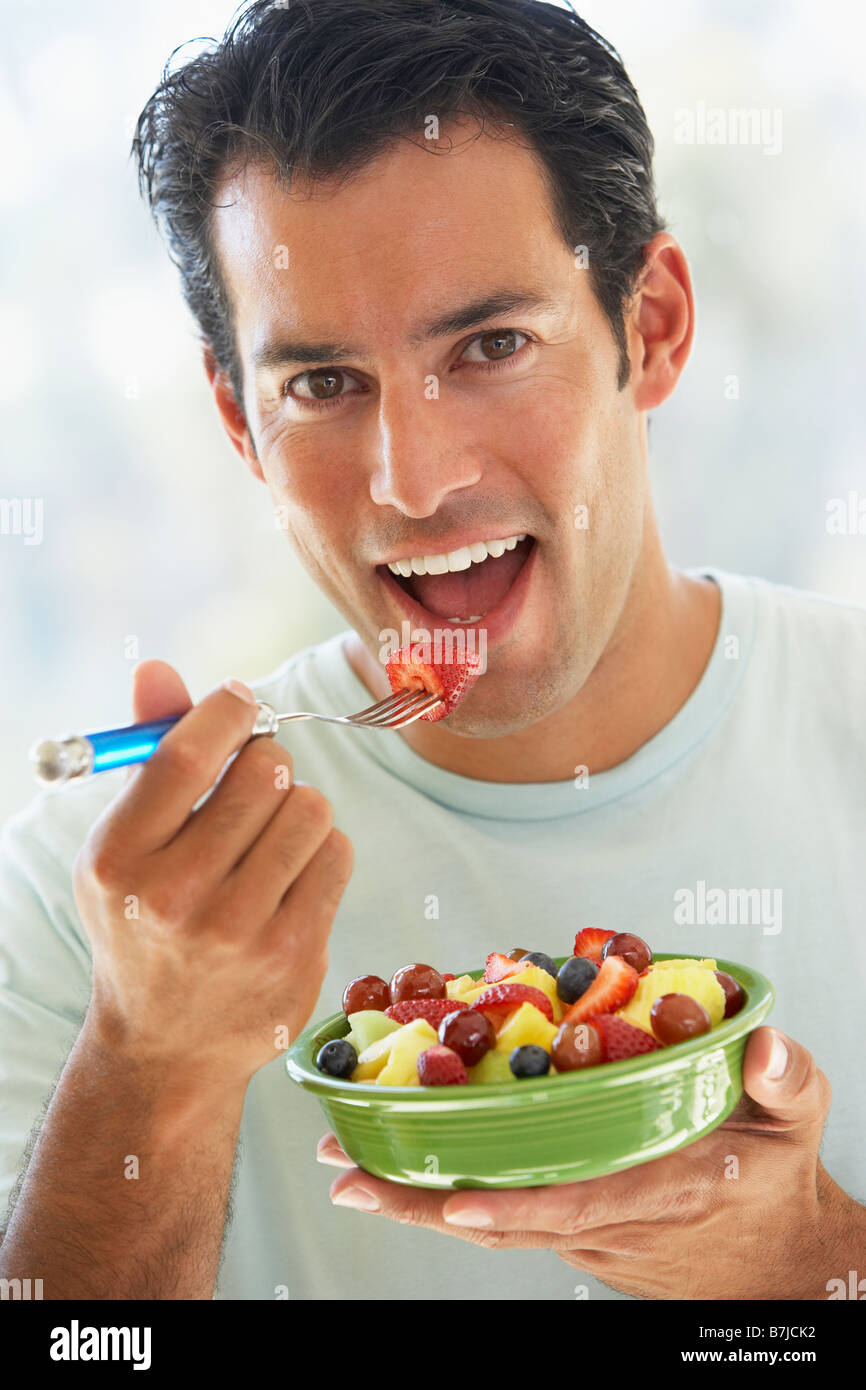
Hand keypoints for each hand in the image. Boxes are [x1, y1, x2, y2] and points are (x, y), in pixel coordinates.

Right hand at [73, 659, 353, 1088]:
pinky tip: (292, 878)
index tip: (242, 700)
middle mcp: (175, 896)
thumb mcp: (124, 844)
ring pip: (312, 808)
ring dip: (300, 809)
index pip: (187, 755)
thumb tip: (157, 667)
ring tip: (271, 839)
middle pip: (265, 772)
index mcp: (118, 859)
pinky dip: (324, 852)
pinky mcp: (295, 954)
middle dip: (269, 761)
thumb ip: (148, 754)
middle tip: (257, 782)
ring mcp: (239, 931)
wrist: (166, 1046)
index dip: (227, 711)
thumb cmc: (145, 920)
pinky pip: (339, 855)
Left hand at [320, 1027, 862, 1298]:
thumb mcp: (798, 1121)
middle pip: (505, 1219)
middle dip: (423, 1202)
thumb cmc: (778, 1175)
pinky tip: (403, 1166)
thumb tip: (767, 1045)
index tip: (454, 1197)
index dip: (516, 1204)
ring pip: (494, 1220)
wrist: (777, 1262)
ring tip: (349, 1166)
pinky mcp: (576, 1227)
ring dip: (418, 1197)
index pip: (581, 1202)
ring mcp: (587, 1230)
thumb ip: (787, 1080)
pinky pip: (505, 1212)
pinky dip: (448, 1193)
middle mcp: (612, 1218)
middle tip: (348, 1173)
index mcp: (664, 1188)